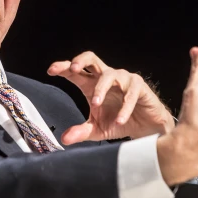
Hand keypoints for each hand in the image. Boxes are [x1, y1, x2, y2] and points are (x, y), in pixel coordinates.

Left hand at [48, 51, 173, 143]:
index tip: (51, 70)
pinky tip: (119, 120)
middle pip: (92, 59)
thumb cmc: (118, 122)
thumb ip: (81, 132)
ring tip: (95, 103)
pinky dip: (124, 107)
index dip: (63, 67)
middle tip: (73, 69)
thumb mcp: (97, 129)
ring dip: (101, 88)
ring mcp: (123, 79)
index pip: (76, 71)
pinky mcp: (139, 86)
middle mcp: (106, 78)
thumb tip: (65, 139)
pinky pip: (130, 93)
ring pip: (110, 75)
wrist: (146, 129)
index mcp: (91, 84)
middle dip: (81, 60)